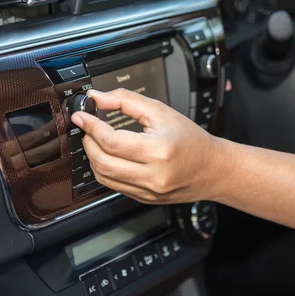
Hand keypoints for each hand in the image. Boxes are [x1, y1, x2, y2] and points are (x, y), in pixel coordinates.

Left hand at [71, 89, 227, 203]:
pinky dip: (105, 170)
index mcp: (159, 150)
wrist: (212, 168)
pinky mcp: (144, 198)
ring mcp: (148, 191)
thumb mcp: (161, 112)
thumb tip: (97, 97)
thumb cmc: (191, 139)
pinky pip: (113, 186)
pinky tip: (109, 157)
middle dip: (88, 143)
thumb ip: (126, 100)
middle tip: (88, 128)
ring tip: (97, 142)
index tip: (82, 116)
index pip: (111, 141)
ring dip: (93, 158)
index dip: (91, 127)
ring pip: (103, 177)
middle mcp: (152, 175)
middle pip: (102, 162)